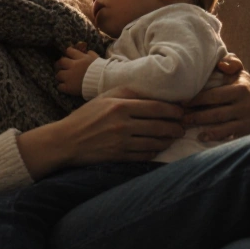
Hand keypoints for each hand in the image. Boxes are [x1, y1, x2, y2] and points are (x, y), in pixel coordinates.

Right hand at [16, 87, 184, 178]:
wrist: (66, 141)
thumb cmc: (86, 116)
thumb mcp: (104, 97)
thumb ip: (127, 92)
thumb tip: (152, 92)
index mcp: (120, 106)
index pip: (156, 107)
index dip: (173, 110)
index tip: (181, 111)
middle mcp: (123, 124)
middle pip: (159, 126)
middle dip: (175, 127)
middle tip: (182, 126)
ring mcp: (121, 142)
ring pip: (155, 142)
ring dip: (168, 140)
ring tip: (174, 137)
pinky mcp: (119, 157)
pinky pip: (144, 155)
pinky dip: (155, 151)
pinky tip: (159, 147)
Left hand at [55, 45, 99, 95]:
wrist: (103, 81)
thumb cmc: (102, 69)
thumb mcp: (97, 58)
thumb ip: (91, 54)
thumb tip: (87, 51)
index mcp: (80, 58)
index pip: (69, 51)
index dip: (68, 53)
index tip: (69, 56)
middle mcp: (73, 66)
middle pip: (61, 62)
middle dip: (60, 64)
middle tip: (61, 67)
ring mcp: (69, 77)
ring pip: (58, 74)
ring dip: (60, 76)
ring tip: (63, 78)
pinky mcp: (69, 87)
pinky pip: (60, 87)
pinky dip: (62, 87)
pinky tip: (65, 87)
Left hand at [183, 54, 249, 141]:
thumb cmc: (242, 84)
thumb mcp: (239, 70)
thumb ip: (231, 63)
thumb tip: (221, 65)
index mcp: (241, 89)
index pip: (215, 96)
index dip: (197, 100)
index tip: (182, 102)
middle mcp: (245, 106)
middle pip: (216, 114)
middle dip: (196, 116)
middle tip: (180, 117)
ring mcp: (246, 121)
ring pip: (222, 128)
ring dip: (203, 129)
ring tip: (186, 127)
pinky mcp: (247, 132)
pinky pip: (230, 137)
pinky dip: (216, 138)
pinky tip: (203, 138)